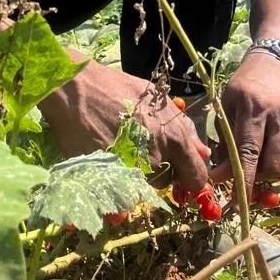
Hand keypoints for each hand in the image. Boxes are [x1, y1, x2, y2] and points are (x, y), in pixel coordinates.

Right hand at [38, 60, 210, 191]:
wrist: (76, 90)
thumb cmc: (118, 87)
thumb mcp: (158, 99)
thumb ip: (184, 128)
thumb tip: (204, 153)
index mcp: (175, 139)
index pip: (197, 178)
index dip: (190, 177)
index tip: (181, 172)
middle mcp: (156, 160)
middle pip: (167, 183)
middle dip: (161, 171)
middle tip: (142, 148)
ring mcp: (131, 171)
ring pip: (144, 186)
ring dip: (139, 176)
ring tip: (123, 150)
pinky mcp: (108, 179)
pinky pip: (121, 192)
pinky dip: (118, 182)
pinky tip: (110, 160)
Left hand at [211, 51, 279, 200]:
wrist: (275, 67)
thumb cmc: (244, 89)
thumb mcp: (226, 108)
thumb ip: (225, 144)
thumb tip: (220, 179)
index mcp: (254, 107)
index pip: (250, 152)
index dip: (243, 180)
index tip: (236, 203)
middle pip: (273, 166)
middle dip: (257, 179)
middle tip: (246, 174)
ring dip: (269, 175)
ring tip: (258, 162)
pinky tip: (272, 151)